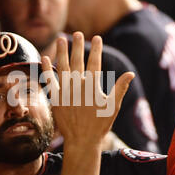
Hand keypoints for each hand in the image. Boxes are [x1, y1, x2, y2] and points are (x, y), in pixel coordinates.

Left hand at [41, 32, 133, 174]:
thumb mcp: (113, 107)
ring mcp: (65, 91)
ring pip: (62, 66)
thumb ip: (120, 89)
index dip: (96, 49)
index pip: (95, 62)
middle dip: (78, 46)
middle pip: (77, 61)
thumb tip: (130, 74)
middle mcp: (78, 85)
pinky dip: (47, 69)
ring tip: (61, 39)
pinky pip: (50, 80)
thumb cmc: (100, 125)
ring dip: (61, 52)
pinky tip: (44, 58)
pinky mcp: (55, 98)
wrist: (82, 140)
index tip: (97, 38)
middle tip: (77, 33)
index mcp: (92, 86)